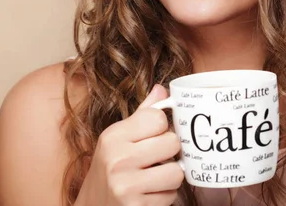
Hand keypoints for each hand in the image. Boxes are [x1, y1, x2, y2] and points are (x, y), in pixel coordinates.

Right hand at [75, 85, 183, 205]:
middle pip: (172, 143)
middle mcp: (117, 159)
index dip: (162, 127)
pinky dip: (165, 196)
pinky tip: (149, 194)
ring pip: (176, 172)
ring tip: (155, 177)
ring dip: (170, 177)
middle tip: (157, 159)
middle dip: (170, 152)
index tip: (154, 136)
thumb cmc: (109, 168)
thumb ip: (142, 115)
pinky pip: (170, 196)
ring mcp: (125, 185)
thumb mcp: (118, 139)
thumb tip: (163, 89)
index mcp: (113, 136)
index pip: (158, 118)